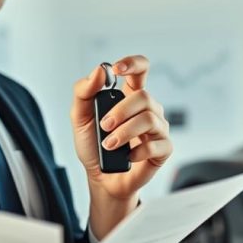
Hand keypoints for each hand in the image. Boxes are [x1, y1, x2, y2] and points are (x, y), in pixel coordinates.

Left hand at [70, 55, 173, 236]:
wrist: (101, 178)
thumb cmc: (94, 147)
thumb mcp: (80, 118)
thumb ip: (84, 92)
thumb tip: (99, 71)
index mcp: (129, 96)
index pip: (141, 69)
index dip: (132, 63)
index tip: (117, 70)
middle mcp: (147, 109)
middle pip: (143, 96)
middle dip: (120, 111)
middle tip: (104, 126)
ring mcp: (158, 128)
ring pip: (150, 118)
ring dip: (125, 132)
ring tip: (109, 144)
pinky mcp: (163, 149)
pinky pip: (156, 144)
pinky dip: (137, 151)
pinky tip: (128, 156)